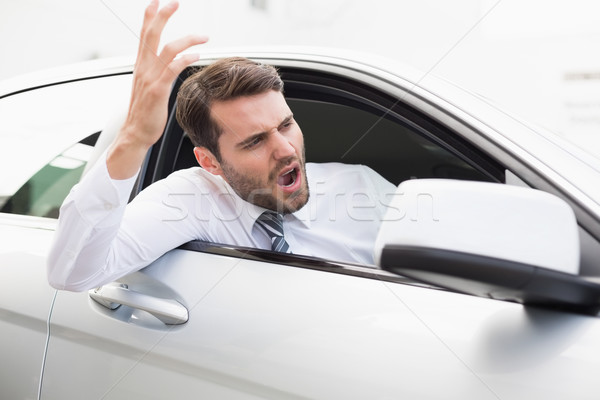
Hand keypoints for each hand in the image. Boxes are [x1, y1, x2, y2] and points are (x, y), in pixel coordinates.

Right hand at [107, 0, 207, 178]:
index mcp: (141, 66)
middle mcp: (143, 69)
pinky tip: (198, 55)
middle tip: (174, 2)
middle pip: (151, 35)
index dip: (149, 17)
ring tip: (203, 36)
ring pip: (166, 49)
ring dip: (187, 39)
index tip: (156, 2)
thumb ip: (156, 75)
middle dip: (162, 16)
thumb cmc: (145, 114)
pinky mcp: (157, 90)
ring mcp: (149, 79)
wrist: (135, 134)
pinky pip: (172, 68)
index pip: (144, 36)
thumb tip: (168, 67)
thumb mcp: (148, 89)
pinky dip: (186, 58)